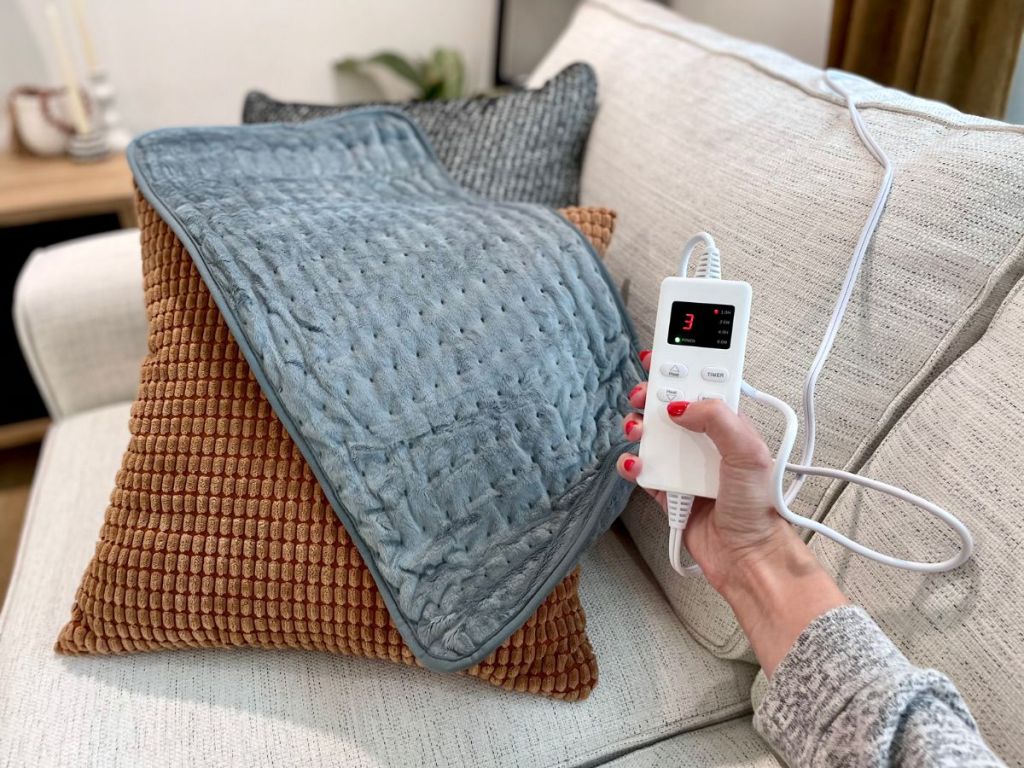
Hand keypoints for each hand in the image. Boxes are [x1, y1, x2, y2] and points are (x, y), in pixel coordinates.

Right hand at [617, 351, 846, 675]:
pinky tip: (635, 465)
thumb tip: (680, 404)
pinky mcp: (668, 491)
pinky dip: (633, 465)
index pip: (703, 385)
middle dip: (652, 394)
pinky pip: (643, 470)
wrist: (748, 558)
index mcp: (729, 425)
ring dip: (638, 428)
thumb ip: (717, 419)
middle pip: (669, 406)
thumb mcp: (748, 453)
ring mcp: (686, 466)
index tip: (662, 349)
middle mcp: (706, 442)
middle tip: (643, 393)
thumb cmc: (760, 509)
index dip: (683, 364)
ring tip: (637, 430)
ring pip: (652, 435)